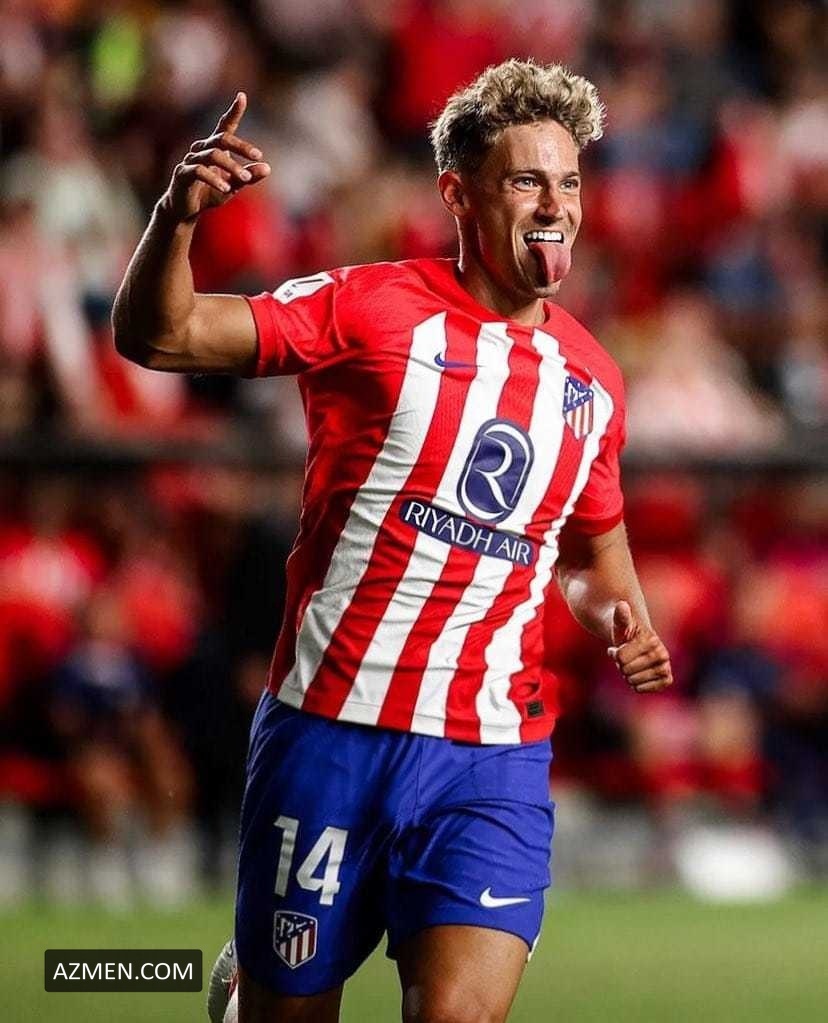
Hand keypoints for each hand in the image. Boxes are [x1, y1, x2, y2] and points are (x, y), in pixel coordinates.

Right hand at [160, 92, 270, 222]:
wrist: (185, 210)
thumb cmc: (210, 194)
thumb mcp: (234, 187)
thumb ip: (248, 177)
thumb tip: (268, 168)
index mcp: (214, 148)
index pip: (225, 126)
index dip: (233, 111)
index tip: (241, 96)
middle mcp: (202, 148)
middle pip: (222, 138)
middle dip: (241, 146)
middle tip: (258, 156)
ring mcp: (190, 159)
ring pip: (213, 155)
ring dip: (231, 166)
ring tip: (245, 179)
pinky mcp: (182, 173)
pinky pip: (199, 170)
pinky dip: (214, 179)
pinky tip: (226, 188)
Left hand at [607, 601, 672, 692]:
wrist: (637, 642)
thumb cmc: (625, 632)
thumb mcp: (620, 623)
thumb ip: (620, 615)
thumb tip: (622, 605)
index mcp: (651, 640)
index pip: (620, 658)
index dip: (614, 654)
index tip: (617, 647)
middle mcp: (662, 654)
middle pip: (626, 671)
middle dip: (621, 665)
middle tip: (626, 656)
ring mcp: (665, 667)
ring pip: (632, 681)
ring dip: (627, 674)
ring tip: (632, 663)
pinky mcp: (666, 679)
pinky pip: (642, 689)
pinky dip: (635, 685)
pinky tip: (638, 674)